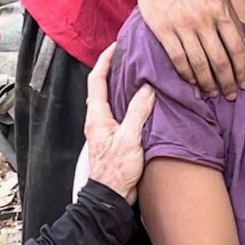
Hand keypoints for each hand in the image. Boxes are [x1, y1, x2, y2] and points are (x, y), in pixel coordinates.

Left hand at [84, 44, 155, 203]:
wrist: (110, 198)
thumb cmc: (116, 171)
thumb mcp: (129, 139)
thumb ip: (138, 112)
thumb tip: (147, 88)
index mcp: (97, 116)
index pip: (97, 80)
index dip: (105, 60)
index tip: (116, 46)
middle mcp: (98, 119)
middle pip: (103, 85)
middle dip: (114, 67)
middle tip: (130, 54)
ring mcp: (106, 128)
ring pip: (112, 98)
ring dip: (122, 83)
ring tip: (138, 71)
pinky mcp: (115, 136)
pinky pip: (121, 110)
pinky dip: (129, 99)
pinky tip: (143, 98)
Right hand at [132, 0, 244, 99]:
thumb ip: (234, 22)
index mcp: (220, 10)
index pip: (236, 47)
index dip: (242, 69)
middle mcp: (204, 19)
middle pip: (220, 60)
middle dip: (227, 82)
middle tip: (231, 95)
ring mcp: (183, 26)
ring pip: (199, 63)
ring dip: (208, 83)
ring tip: (213, 94)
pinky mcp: (164, 31)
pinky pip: (179, 59)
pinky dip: (187, 75)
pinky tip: (193, 84)